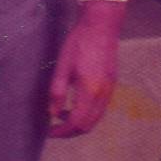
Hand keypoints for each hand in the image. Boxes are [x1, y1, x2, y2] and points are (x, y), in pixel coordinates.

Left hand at [48, 8, 121, 136]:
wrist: (101, 27)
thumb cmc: (78, 44)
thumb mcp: (62, 66)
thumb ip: (57, 92)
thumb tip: (52, 113)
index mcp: (90, 91)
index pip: (76, 122)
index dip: (62, 132)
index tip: (49, 133)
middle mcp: (103, 94)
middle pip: (88, 125)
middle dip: (71, 132)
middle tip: (54, 129)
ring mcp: (110, 90)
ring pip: (96, 118)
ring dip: (79, 123)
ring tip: (61, 118)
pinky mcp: (111, 84)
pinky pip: (100, 108)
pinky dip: (87, 114)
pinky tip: (73, 106)